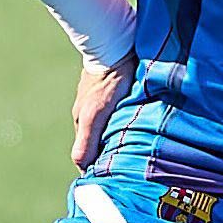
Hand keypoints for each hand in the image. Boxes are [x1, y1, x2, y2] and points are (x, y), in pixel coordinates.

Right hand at [70, 54, 135, 168]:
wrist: (117, 43)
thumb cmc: (108, 80)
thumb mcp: (96, 113)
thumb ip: (87, 140)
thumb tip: (81, 168)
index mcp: (83, 120)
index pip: (87, 153)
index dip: (98, 166)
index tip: (114, 178)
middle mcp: (91, 113)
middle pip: (100, 141)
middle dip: (111, 154)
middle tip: (129, 167)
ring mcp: (103, 101)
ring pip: (111, 127)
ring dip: (122, 137)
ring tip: (138, 149)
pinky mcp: (117, 91)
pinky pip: (120, 113)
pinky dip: (127, 123)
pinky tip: (140, 126)